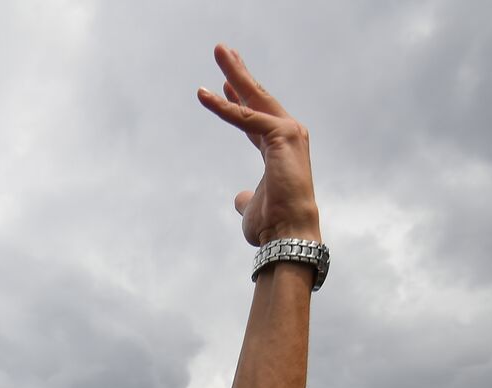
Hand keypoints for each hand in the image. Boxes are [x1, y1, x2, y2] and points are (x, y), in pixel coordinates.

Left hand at [197, 45, 319, 245]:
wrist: (288, 234)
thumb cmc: (272, 225)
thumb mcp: (251, 208)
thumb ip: (245, 199)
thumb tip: (238, 198)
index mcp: (279, 149)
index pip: (255, 117)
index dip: (238, 99)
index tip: (223, 81)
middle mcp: (288, 135)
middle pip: (257, 98)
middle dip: (239, 73)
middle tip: (222, 49)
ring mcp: (288, 133)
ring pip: (254, 98)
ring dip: (235, 72)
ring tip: (219, 49)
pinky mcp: (281, 136)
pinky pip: (245, 117)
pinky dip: (223, 107)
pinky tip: (204, 94)